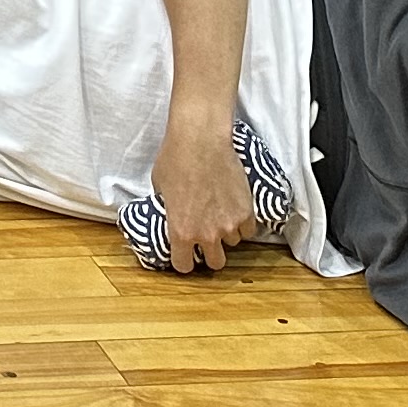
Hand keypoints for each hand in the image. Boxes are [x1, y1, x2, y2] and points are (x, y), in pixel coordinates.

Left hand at [149, 117, 255, 273]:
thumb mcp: (159, 187)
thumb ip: (167, 207)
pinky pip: (248, 230)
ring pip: (233, 243)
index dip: (183, 261)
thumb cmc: (175, 158)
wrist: (200, 140)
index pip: (184, 266)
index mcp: (181, 232)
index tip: (185, 255)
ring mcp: (229, 224)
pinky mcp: (246, 211)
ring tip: (221, 215)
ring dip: (227, 234)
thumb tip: (169, 210)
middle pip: (215, 263)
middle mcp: (207, 234)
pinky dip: (243, 223)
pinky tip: (235, 210)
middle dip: (210, 253)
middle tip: (207, 238)